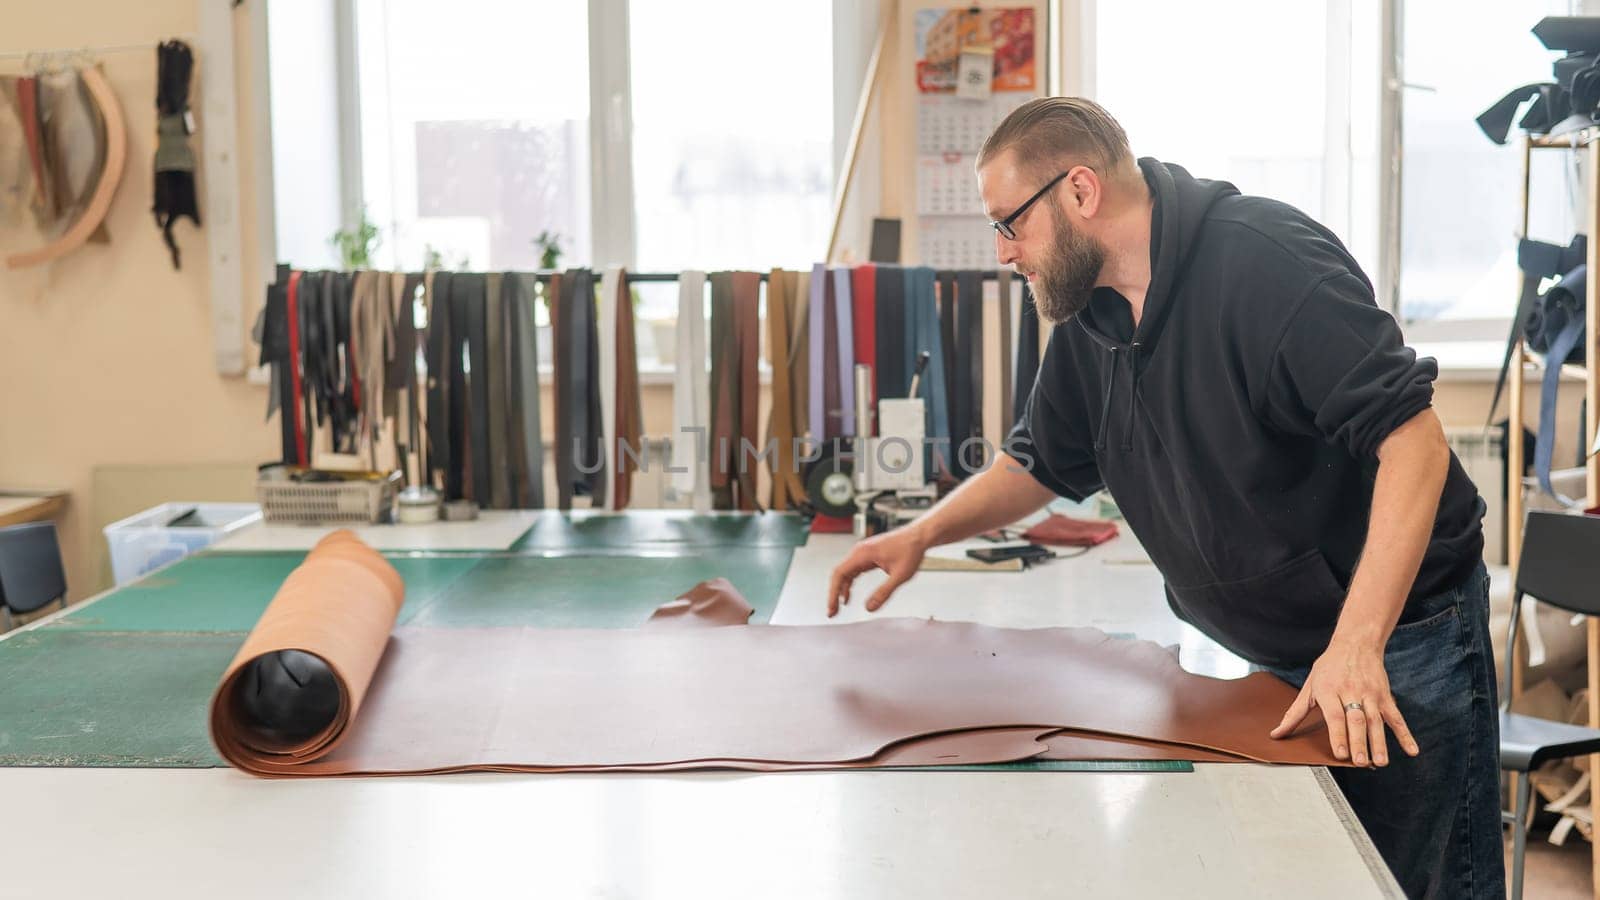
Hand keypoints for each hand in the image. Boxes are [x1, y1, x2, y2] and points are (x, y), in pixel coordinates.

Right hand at [826, 528, 929, 616]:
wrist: (919, 536)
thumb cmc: (911, 550)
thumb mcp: (899, 576)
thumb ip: (883, 593)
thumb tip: (869, 608)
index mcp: (863, 554)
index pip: (839, 574)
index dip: (833, 593)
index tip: (832, 608)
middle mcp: (859, 552)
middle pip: (839, 574)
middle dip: (834, 594)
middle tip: (833, 612)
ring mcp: (863, 553)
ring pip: (845, 573)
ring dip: (841, 589)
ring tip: (839, 607)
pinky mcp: (868, 556)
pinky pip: (853, 571)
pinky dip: (849, 584)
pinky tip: (848, 595)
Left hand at [1269, 638, 1419, 766]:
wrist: (1356, 643)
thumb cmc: (1329, 667)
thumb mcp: (1309, 686)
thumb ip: (1295, 712)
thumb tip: (1276, 733)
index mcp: (1329, 690)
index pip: (1335, 715)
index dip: (1338, 734)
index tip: (1340, 753)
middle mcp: (1351, 692)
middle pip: (1357, 720)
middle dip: (1359, 742)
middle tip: (1360, 763)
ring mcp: (1371, 694)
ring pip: (1376, 721)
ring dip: (1379, 742)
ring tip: (1380, 762)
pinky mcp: (1385, 696)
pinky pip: (1396, 717)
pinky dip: (1405, 734)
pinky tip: (1411, 750)